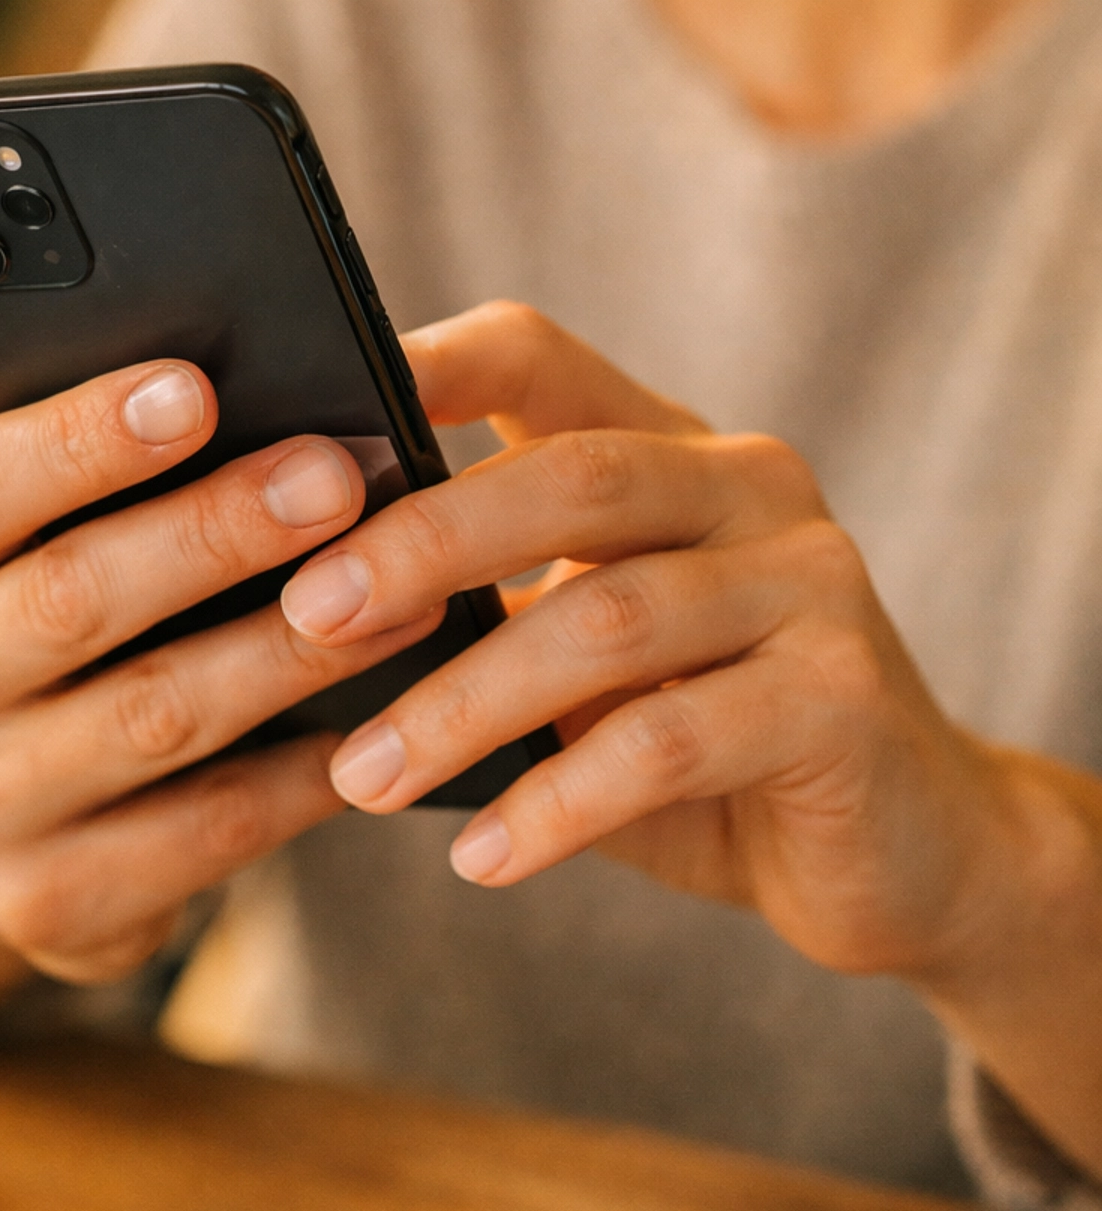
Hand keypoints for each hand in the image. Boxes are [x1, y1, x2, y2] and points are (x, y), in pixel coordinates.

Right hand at [0, 345, 440, 987]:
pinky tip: (384, 719)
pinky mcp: (51, 906)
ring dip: (291, 650)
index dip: (79, 440)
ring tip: (403, 591)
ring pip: (154, 719)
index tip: (195, 388)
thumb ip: (13, 422)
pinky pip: (205, 833)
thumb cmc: (28, 604)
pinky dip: (303, 775)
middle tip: (338, 476)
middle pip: (74, 601)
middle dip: (217, 533)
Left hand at [281, 300, 1022, 988]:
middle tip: (307, 618)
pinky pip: (671, 743)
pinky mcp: (842, 697)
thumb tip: (301, 613)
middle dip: (423, 544)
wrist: (908, 857)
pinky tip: (485, 856)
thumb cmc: (705, 749)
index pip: (537, 354)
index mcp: (672, 447)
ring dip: (467, 705)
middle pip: (568, 476)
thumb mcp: (589, 665)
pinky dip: (560, 804)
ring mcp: (810, 582)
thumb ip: (492, 617)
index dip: (424, 367)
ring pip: (607, 618)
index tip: (303, 427)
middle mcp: (749, 485)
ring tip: (367, 779)